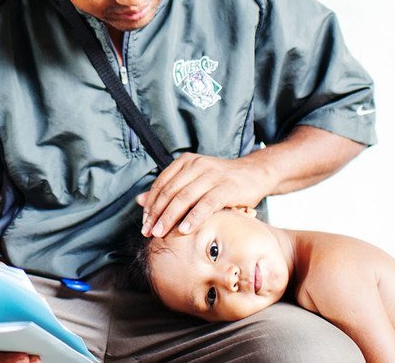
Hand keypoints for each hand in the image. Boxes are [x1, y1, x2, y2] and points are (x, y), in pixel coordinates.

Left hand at [137, 152, 269, 237]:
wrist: (255, 173)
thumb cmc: (221, 181)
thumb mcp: (193, 182)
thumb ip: (168, 189)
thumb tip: (139, 200)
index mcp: (186, 161)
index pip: (161, 184)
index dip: (150, 204)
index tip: (144, 222)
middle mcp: (197, 165)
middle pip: (170, 192)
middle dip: (157, 214)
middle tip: (148, 232)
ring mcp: (212, 175)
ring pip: (184, 198)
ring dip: (170, 218)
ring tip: (160, 233)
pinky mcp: (227, 187)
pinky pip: (206, 204)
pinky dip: (193, 217)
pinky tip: (185, 229)